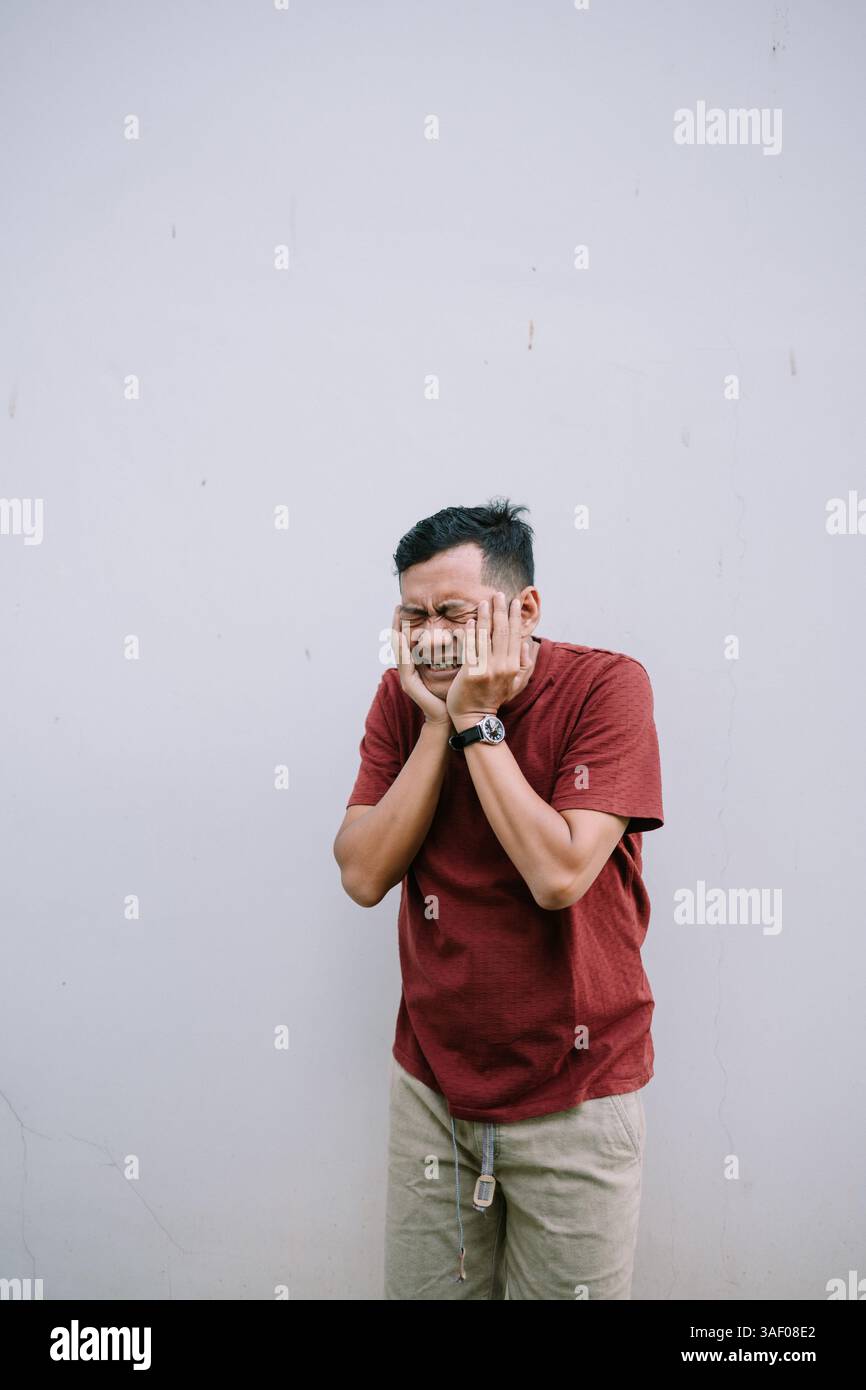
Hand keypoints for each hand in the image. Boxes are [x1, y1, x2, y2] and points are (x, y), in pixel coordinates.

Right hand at [389, 605, 451, 724]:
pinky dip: (402, 650)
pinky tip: (402, 638)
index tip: (404, 608)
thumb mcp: (449, 669)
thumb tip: (458, 633)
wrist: (447, 717)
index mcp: (416, 665)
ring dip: (396, 634)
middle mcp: (408, 670)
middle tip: (397, 607)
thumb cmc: (450, 694)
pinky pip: (404, 664)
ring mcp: (406, 677)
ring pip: (399, 651)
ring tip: (397, 618)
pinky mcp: (409, 684)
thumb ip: (448, 653)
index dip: (405, 625)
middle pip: (399, 643)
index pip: (408, 641)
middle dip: (396, 625)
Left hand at [445, 593, 532, 720]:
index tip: (514, 601)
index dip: (515, 617)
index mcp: (514, 666)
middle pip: (502, 632)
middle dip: (501, 610)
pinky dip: (471, 633)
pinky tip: (470, 622)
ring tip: (483, 602)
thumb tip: (527, 644)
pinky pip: (471, 648)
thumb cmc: (494, 698)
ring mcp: (487, 669)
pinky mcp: (471, 672)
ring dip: (485, 616)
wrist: (476, 717)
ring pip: (487, 636)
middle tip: (499, 594)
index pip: (515, 635)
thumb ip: (523, 664)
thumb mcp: (515, 684)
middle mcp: (503, 666)